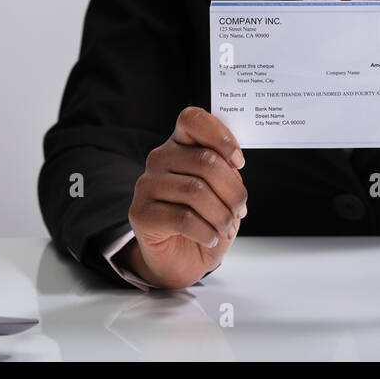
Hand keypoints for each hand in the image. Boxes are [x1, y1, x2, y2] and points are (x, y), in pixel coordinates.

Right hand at [123, 106, 247, 288]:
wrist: (182, 259)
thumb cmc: (206, 220)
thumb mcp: (223, 192)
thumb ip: (227, 171)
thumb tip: (234, 164)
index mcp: (180, 144)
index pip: (193, 119)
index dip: (221, 136)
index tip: (238, 162)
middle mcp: (159, 158)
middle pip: (205, 161)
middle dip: (232, 190)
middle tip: (239, 210)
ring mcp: (146, 185)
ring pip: (195, 191)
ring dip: (221, 215)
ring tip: (225, 228)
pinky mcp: (140, 213)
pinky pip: (183, 218)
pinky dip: (205, 231)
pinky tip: (210, 238)